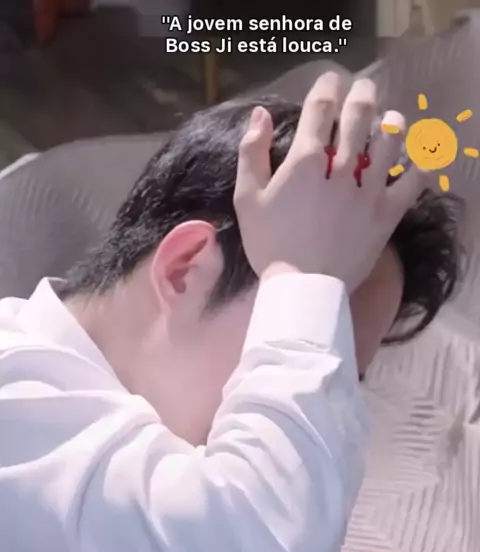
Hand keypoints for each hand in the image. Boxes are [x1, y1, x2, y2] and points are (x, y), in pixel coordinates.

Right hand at [234, 72, 425, 292]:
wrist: (303, 288)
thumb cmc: (270, 245)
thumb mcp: (247, 199)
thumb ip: (251, 153)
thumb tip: (261, 115)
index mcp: (305, 160)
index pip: (320, 108)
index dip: (327, 86)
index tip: (331, 81)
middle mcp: (341, 167)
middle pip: (359, 115)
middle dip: (363, 94)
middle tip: (365, 88)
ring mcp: (368, 190)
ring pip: (390, 140)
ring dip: (392, 122)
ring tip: (391, 119)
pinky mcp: (387, 213)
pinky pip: (413, 181)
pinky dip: (419, 164)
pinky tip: (417, 158)